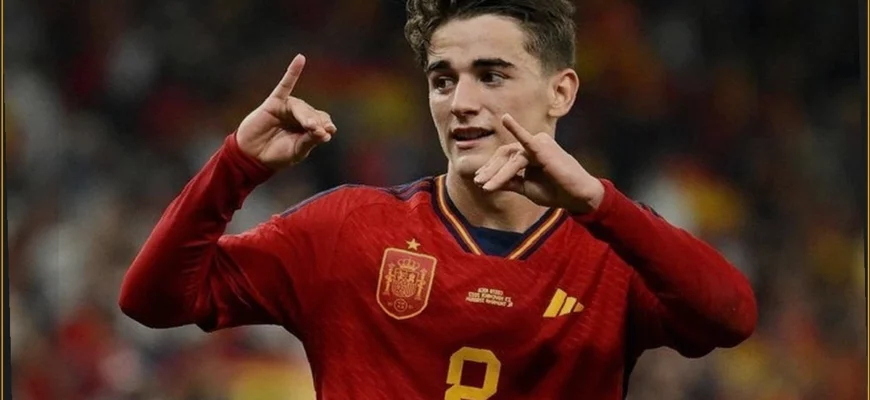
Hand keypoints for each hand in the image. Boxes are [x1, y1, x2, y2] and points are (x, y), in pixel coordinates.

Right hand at [236, 54, 336, 169]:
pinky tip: (300, 59)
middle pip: (313, 114)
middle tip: (316, 132)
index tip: (326, 134)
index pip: (323, 121)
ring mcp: (287, 107)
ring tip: (309, 126)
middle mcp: (300, 114)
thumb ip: (310, 141)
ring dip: (306, 116)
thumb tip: (326, 132)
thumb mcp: (297, 151)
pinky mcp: (274, 102)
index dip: (325, 126)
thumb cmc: (276, 154)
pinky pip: (284, 85)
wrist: (252, 156)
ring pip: (301, 107)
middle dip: (315, 123)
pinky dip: (292, 72)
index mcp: (309, 126)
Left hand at [473, 114, 604, 214]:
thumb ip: (509, 182)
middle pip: (505, 154)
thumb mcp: (526, 187)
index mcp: (529, 152)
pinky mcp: (543, 147)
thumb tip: (486, 183)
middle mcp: (533, 144)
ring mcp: (539, 144)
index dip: (491, 169)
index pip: (505, 157)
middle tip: (479, 183)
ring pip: (511, 157)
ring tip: (486, 186)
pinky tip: (506, 118)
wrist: (576, 197)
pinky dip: (516, 128)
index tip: (479, 182)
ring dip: (498, 173)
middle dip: (491, 170)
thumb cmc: (555, 191)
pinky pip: (527, 139)